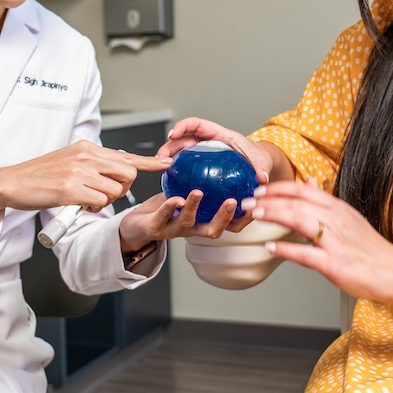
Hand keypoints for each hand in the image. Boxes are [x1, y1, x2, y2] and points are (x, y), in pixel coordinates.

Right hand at [0, 140, 170, 218]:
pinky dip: (93, 207)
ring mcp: (78, 171)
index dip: (148, 161)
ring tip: (85, 199)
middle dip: (123, 188)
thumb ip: (92, 164)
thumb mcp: (69, 161)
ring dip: (104, 201)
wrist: (12, 183)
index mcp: (86, 147)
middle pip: (127, 173)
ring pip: (115, 191)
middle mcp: (84, 155)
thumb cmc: (40, 176)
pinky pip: (99, 202)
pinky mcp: (70, 189)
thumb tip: (116, 170)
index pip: (124, 155)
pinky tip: (79, 204)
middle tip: (105, 194)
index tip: (166, 163)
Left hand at [118, 190, 254, 252]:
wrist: (136, 224)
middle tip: (235, 202)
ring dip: (194, 207)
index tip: (256, 204)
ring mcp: (174, 230)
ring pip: (188, 223)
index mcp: (203, 222)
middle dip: (225, 217)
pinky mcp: (155, 228)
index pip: (229, 225)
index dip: (244, 218)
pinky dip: (170, 206)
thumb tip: (227, 162)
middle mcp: (192, 230)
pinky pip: (163, 216)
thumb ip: (207, 183)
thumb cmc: (165, 207)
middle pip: (214, 230)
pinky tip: (175, 197)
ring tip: (198, 193)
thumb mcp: (188, 192)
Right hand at [157, 116, 272, 185]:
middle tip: (161, 156)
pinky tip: (172, 183)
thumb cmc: (257, 157)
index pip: (197, 124)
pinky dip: (178, 171)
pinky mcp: (201, 165)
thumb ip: (260, 168)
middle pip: (184, 138)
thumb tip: (262, 177)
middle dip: (170, 144)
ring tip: (161, 169)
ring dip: (169, 157)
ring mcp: (202, 153)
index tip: (173, 134)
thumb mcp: (260, 161)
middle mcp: (207, 141)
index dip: (183, 126)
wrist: (257, 164)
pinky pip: (187, 165)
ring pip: (181, 151)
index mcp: (218, 134)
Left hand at [241, 178, 392, 301]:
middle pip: (296, 202)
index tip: (259, 190)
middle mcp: (335, 220)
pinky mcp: (335, 263)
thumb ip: (325, 201)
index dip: (277, 188)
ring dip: (274, 215)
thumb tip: (308, 182)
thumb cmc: (368, 248)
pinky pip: (306, 253)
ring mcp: (335, 241)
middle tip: (247, 202)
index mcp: (336, 208)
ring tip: (255, 215)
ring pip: (299, 219)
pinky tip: (271, 247)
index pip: (302, 189)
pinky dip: (286, 249)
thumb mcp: (348, 217)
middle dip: (268, 200)